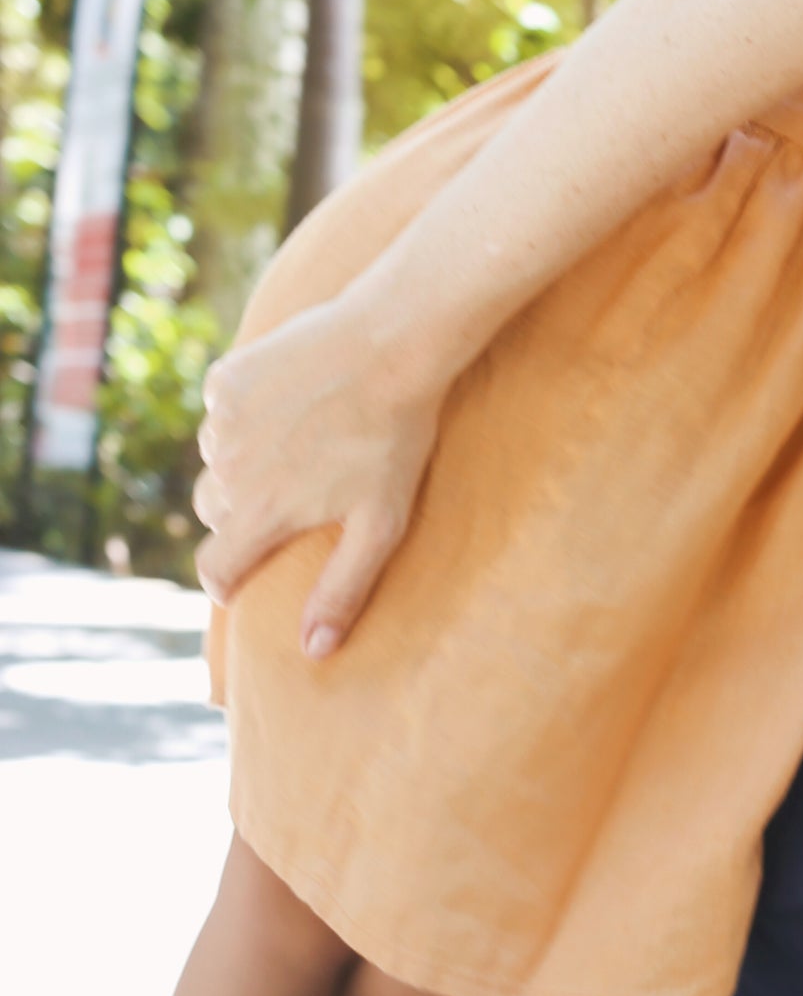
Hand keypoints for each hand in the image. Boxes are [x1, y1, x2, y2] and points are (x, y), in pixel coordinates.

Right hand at [194, 296, 443, 655]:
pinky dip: (247, 411)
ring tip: (298, 445)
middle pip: (213, 511)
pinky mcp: (227, 377)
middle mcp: (228, 469)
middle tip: (288, 500)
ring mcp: (223, 420)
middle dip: (242, 515)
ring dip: (244, 460)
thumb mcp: (380, 524)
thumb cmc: (395, 439)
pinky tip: (292, 401)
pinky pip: (223, 408)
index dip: (225, 580)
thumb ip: (342, 589)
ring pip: (217, 457)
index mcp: (260, 512)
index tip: (240, 580)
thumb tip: (313, 650)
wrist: (391, 345)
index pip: (213, 567)